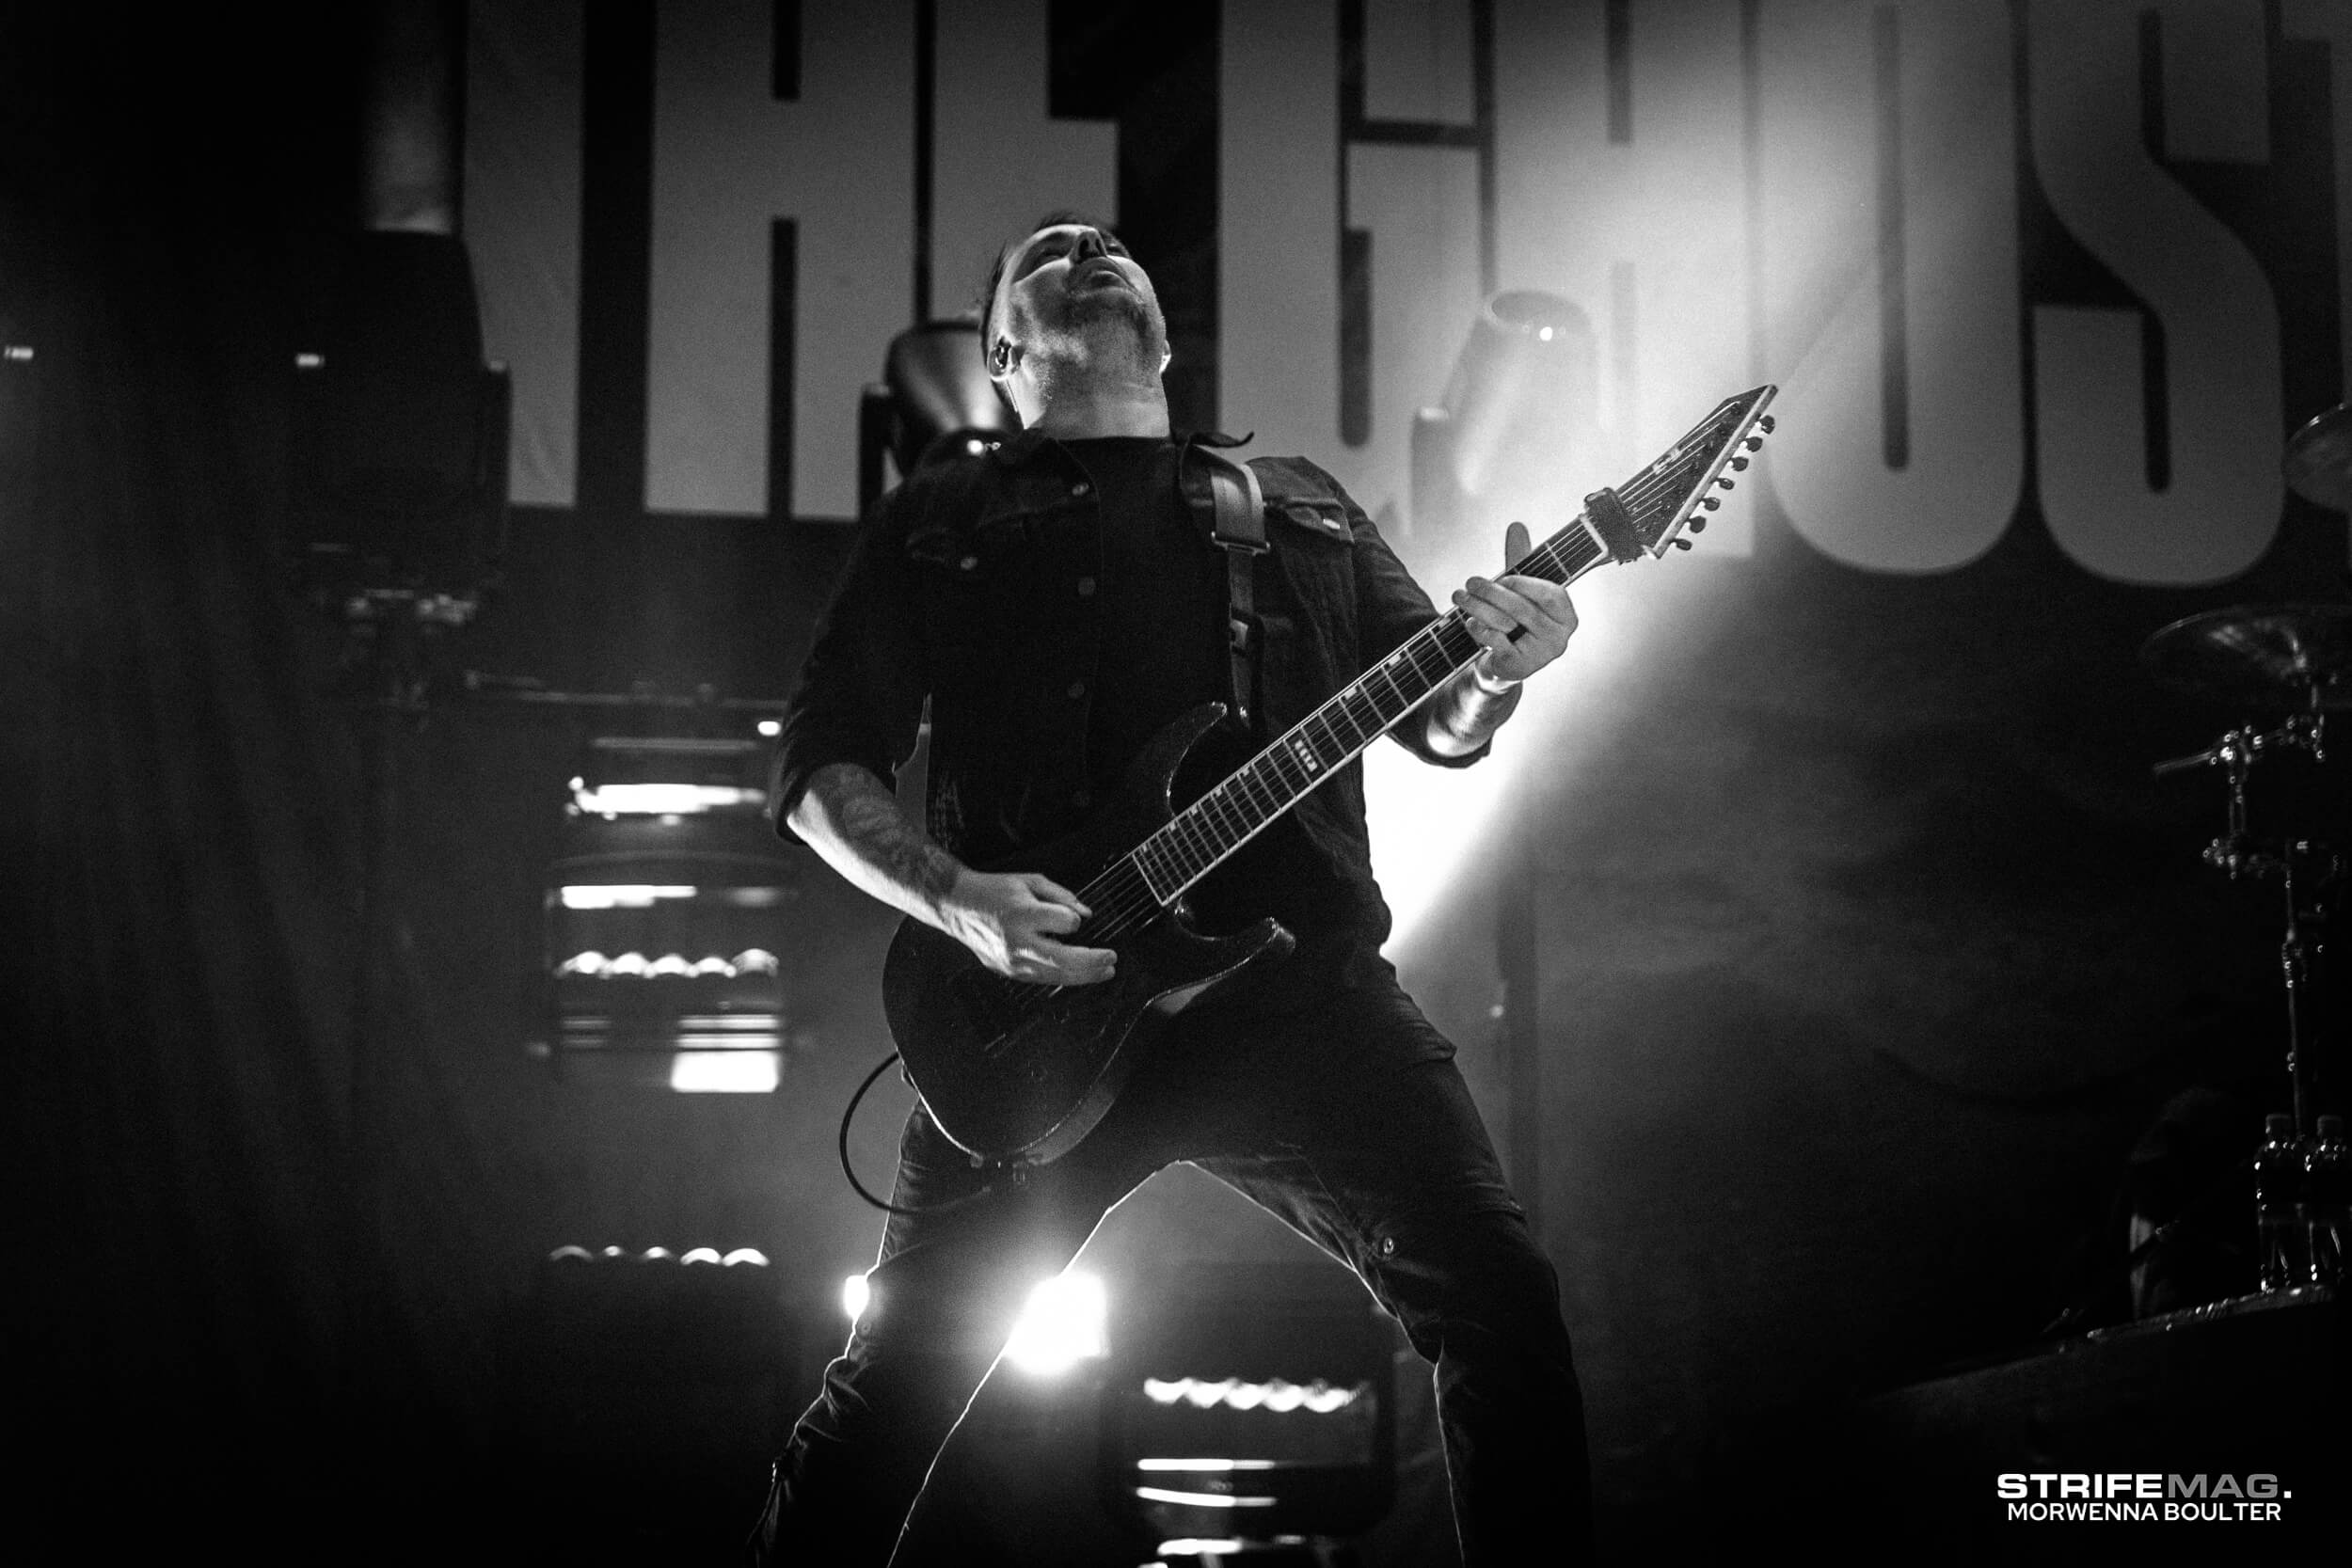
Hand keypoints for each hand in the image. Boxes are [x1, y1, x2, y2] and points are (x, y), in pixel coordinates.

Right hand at [939, 869, 1116, 985]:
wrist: (958, 907)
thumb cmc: (994, 891)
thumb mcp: (1030, 881)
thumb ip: (1061, 896)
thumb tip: (1086, 915)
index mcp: (1023, 914)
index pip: (1065, 923)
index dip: (1074, 920)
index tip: (1071, 917)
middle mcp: (1017, 941)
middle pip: (1065, 959)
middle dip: (1093, 961)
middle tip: (1112, 958)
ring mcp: (1012, 961)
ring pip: (1056, 975)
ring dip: (1085, 975)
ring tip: (1105, 971)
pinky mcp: (1009, 972)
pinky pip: (1043, 979)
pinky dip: (1064, 976)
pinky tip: (1079, 974)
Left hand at [1451, 520, 1576, 685]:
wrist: (1505, 664)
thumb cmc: (1516, 622)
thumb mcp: (1520, 589)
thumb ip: (1520, 559)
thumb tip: (1516, 525)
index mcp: (1567, 615)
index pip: (1551, 595)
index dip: (1525, 584)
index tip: (1504, 578)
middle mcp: (1560, 637)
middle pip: (1523, 608)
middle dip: (1491, 592)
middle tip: (1470, 582)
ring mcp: (1541, 654)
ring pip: (1506, 623)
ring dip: (1478, 606)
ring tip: (1459, 596)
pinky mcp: (1520, 667)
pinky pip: (1496, 641)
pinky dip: (1479, 629)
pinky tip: (1469, 621)